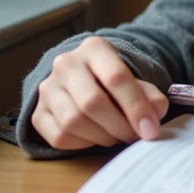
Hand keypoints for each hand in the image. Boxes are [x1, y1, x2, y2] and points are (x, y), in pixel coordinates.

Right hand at [31, 36, 168, 150]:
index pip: (117, 78)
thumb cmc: (112, 82)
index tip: (151, 130)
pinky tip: (95, 137)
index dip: (136, 107)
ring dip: (102, 137)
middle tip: (134, 138)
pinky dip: (82, 144)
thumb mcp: (134, 80)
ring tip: (117, 136)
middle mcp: (66, 64)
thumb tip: (155, 113)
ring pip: (73, 122)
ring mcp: (48, 88)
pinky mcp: (38, 113)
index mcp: (94, 48)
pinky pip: (59, 137)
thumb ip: (149, 95)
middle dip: (119, 126)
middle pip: (92, 103)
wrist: (81, 80)